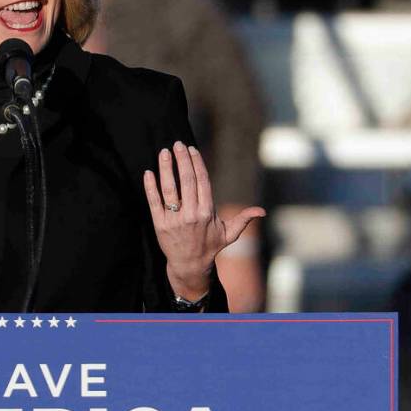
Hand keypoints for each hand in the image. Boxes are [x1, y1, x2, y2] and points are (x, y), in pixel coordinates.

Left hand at [143, 142, 265, 300]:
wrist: (189, 265)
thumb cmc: (210, 246)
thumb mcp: (229, 234)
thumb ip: (243, 220)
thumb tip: (262, 212)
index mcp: (207, 212)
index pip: (202, 181)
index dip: (197, 163)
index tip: (191, 149)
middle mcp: (191, 214)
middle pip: (186, 181)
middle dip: (182, 160)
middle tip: (177, 144)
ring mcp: (174, 219)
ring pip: (169, 189)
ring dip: (166, 168)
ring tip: (164, 152)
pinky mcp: (160, 225)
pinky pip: (154, 202)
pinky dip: (150, 187)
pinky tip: (148, 172)